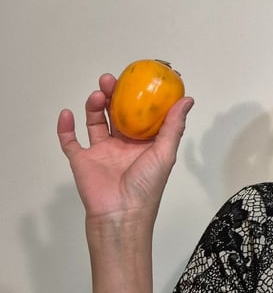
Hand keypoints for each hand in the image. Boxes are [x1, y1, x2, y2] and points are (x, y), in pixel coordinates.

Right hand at [57, 73, 193, 225]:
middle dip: (112, 94)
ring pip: (94, 122)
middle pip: (115, 113)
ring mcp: (101, 152)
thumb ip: (173, 126)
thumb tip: (186, 100)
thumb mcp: (165, 153)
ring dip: (93, 106)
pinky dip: (66, 127)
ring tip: (97, 94)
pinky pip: (70, 141)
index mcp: (143, 143)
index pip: (141, 114)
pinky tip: (67, 113)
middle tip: (110, 79)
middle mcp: (122, 145)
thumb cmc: (146, 187)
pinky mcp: (82, 161)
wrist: (121, 214)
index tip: (138, 78)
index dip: (138, 96)